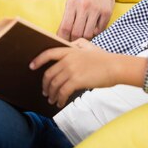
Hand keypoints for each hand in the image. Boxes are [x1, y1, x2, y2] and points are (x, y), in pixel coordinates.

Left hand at [30, 40, 146, 107]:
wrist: (116, 67)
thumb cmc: (104, 59)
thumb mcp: (89, 46)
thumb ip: (78, 45)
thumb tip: (71, 45)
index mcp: (70, 50)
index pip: (48, 53)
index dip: (38, 60)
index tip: (31, 66)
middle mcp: (68, 59)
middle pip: (49, 74)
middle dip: (45, 85)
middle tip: (45, 92)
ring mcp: (71, 70)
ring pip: (54, 85)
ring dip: (51, 94)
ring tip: (52, 100)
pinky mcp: (76, 80)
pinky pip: (62, 92)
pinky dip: (59, 99)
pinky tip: (60, 103)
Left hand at [57, 0, 132, 40]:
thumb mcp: (72, 3)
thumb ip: (66, 18)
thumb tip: (60, 37)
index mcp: (72, 4)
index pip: (65, 27)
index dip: (63, 39)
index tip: (63, 44)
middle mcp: (84, 6)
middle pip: (77, 33)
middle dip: (75, 40)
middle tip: (75, 41)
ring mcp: (96, 9)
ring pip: (89, 34)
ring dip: (86, 38)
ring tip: (84, 36)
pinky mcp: (107, 12)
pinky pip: (100, 31)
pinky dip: (96, 33)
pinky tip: (94, 28)